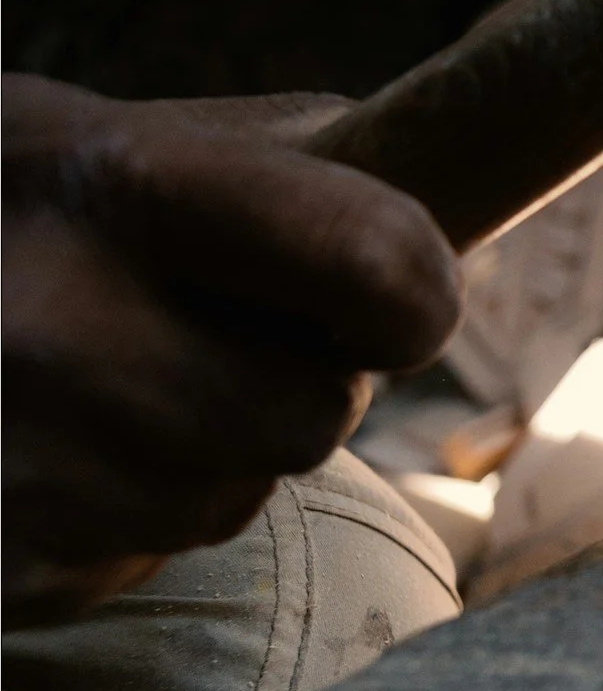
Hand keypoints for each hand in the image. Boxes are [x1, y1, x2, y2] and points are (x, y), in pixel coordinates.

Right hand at [2, 77, 460, 624]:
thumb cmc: (17, 202)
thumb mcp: (127, 134)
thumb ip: (296, 167)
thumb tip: (469, 211)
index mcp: (127, 185)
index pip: (376, 263)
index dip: (418, 292)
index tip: (402, 294)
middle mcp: (63, 323)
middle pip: (316, 412)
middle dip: (292, 383)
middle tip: (206, 336)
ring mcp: (19, 456)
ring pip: (235, 496)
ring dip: (206, 453)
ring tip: (108, 384)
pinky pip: (141, 556)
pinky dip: (118, 512)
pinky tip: (49, 446)